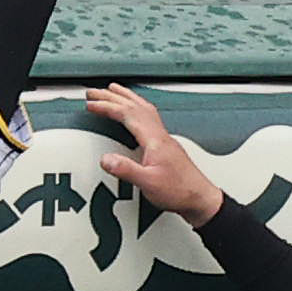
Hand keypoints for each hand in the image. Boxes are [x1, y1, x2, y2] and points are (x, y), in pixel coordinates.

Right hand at [79, 80, 222, 220]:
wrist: (201, 199)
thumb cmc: (180, 192)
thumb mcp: (148, 183)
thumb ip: (126, 170)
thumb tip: (106, 159)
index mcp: (155, 140)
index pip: (128, 114)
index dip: (107, 106)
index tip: (91, 104)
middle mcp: (161, 136)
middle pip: (135, 106)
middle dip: (113, 97)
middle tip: (95, 92)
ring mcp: (165, 139)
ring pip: (144, 109)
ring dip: (127, 98)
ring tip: (113, 91)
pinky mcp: (167, 146)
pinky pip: (150, 117)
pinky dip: (137, 108)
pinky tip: (135, 112)